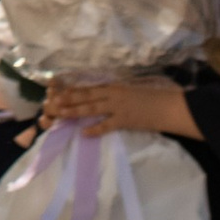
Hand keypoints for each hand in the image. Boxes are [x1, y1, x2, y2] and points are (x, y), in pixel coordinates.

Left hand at [41, 73, 199, 141]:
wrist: (169, 106)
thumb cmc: (151, 98)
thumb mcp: (129, 92)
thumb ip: (114, 94)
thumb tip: (100, 98)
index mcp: (113, 86)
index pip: (87, 87)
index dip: (71, 89)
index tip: (56, 91)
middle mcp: (112, 94)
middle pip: (85, 96)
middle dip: (67, 99)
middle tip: (50, 102)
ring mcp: (118, 107)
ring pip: (91, 108)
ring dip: (75, 111)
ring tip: (60, 113)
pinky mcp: (125, 120)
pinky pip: (107, 125)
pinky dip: (95, 129)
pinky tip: (84, 133)